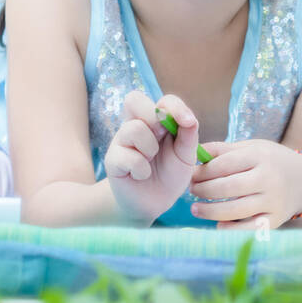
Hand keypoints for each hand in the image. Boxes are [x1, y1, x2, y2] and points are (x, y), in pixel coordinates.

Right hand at [103, 91, 200, 225]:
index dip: (174, 106)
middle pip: (133, 99)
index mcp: (156, 120)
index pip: (162, 100)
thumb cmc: (170, 174)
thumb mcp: (185, 156)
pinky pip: (128, 156)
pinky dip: (142, 170)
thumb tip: (189, 119)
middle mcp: (135, 125)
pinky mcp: (112, 160)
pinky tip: (141, 175)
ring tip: (151, 161)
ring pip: (134, 128)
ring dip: (149, 148)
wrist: (154, 203)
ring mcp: (121, 141)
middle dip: (153, 116)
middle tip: (161, 136)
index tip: (188, 121)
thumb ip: (188, 135)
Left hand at [189, 139, 301, 229]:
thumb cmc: (269, 161)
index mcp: (260, 156)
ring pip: (236, 210)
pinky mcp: (276, 220)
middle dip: (204, 190)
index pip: (225, 164)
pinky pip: (249, 228)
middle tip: (191, 190)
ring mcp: (274, 201)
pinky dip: (231, 229)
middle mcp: (269, 178)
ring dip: (211, 211)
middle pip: (228, 187)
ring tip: (196, 209)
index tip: (190, 174)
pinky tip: (218, 225)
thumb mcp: (251, 148)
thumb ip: (223, 150)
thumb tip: (194, 151)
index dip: (203, 171)